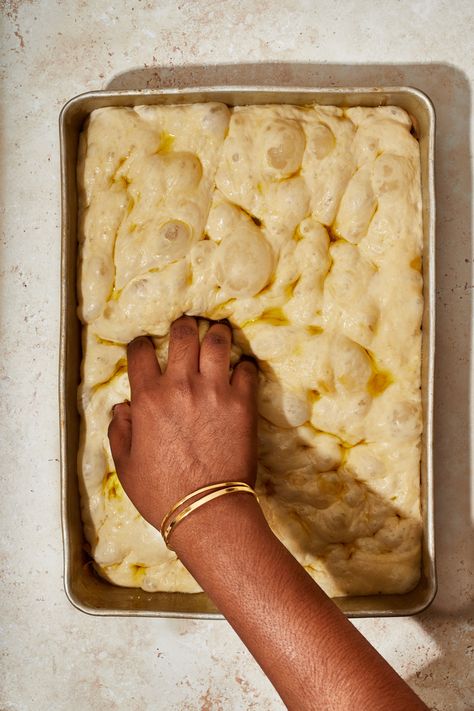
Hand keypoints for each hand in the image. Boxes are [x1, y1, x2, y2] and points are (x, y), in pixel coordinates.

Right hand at [108, 316, 257, 532]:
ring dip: (216, 334)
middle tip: (187, 328)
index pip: (140, 350)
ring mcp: (214, 391)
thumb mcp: (126, 465)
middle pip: (183, 333)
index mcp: (148, 398)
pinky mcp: (242, 403)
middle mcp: (181, 386)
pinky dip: (243, 366)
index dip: (141, 344)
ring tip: (218, 335)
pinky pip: (246, 369)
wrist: (207, 511)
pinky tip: (240, 372)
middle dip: (184, 326)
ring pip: (218, 341)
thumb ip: (119, 430)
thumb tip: (122, 407)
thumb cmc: (162, 492)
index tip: (146, 347)